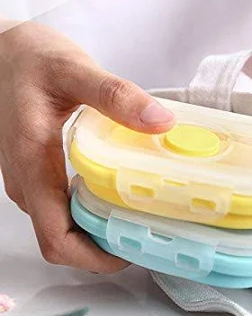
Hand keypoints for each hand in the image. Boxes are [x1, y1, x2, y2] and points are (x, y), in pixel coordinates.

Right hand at [0, 22, 174, 271]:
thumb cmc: (28, 58)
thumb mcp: (73, 71)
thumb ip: (115, 95)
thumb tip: (161, 122)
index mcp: (32, 166)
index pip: (57, 238)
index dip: (95, 256)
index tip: (133, 249)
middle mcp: (27, 182)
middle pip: (62, 239)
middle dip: (104, 247)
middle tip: (148, 233)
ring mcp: (30, 178)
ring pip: (62, 224)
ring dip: (98, 230)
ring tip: (141, 216)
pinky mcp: (37, 169)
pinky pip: (62, 205)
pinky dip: (90, 211)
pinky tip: (119, 193)